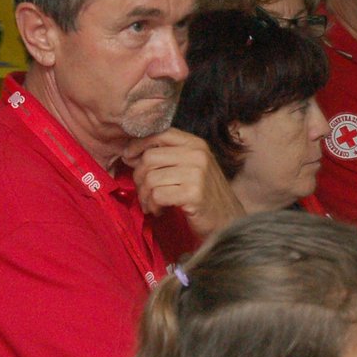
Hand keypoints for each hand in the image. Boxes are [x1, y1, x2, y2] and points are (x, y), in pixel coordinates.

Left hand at [122, 128, 242, 239]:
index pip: (159, 134)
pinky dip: (153, 206)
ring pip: (151, 178)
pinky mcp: (194, 193)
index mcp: (196, 144)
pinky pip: (158, 195)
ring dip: (146, 196)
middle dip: (139, 178)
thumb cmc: (204, 197)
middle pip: (149, 158)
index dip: (138, 145)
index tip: (128, 158)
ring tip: (153, 205)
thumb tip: (129, 154)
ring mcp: (197, 173)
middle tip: (144, 193)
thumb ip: (167, 157)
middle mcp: (198, 154)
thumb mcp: (190, 168)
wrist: (228, 222)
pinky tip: (161, 211)